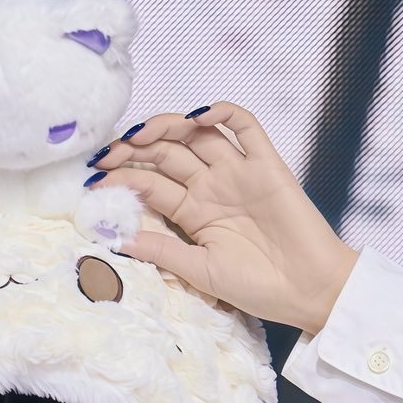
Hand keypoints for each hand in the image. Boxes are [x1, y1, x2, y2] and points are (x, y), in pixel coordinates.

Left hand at [91, 104, 358, 335]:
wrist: (310, 291)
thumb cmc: (258, 288)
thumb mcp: (200, 271)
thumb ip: (161, 250)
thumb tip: (113, 238)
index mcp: (193, 212)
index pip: (150, 184)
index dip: (122, 180)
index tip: (93, 183)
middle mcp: (212, 186)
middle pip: (167, 153)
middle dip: (134, 149)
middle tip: (107, 154)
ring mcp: (238, 172)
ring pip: (197, 134)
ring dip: (167, 126)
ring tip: (139, 133)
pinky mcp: (267, 164)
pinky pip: (244, 126)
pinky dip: (222, 112)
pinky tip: (198, 115)